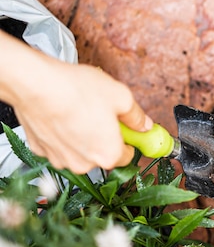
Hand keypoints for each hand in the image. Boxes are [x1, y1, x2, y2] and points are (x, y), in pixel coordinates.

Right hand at [0, 31, 152, 173]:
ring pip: (79, 150)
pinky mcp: (40, 149)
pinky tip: (62, 115)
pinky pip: (58, 144)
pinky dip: (62, 133)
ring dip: (82, 136)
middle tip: (101, 115)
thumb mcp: (121, 97)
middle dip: (104, 137)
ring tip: (79, 111)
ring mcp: (59, 158)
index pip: (128, 156)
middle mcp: (84, 164)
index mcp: (108, 155)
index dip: (128, 140)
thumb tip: (145, 125)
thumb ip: (137, 116)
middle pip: (102, 154)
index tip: (126, 129)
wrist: (35, 83)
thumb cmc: (77, 90)